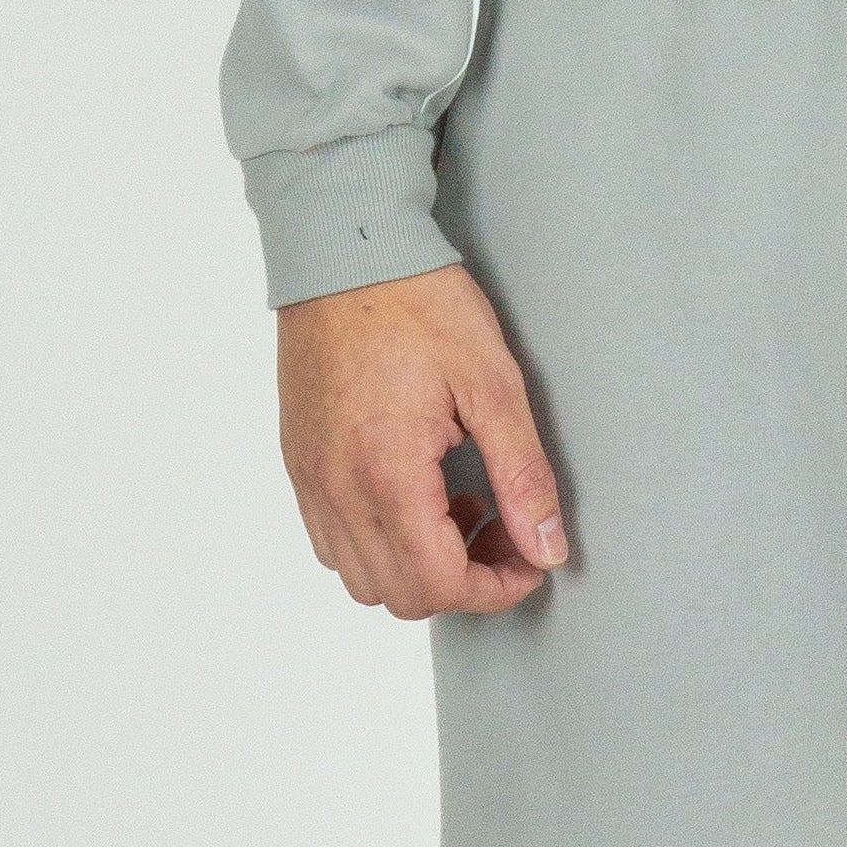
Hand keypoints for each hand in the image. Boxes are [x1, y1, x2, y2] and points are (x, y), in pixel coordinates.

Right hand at [276, 263, 568, 617]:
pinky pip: (331, 540)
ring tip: (458, 508)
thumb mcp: (493, 384)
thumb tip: (547, 548)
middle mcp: (337, 488)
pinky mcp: (299, 463)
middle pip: (399, 595)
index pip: (438, 585)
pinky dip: (378, 542)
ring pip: (360, 577)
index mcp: (387, 472)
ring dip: (417, 566)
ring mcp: (310, 479)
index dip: (494, 590)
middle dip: (461, 583)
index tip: (527, 557)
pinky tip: (415, 492)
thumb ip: (522, 476)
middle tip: (502, 532)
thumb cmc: (419, 304)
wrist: (344, 251)